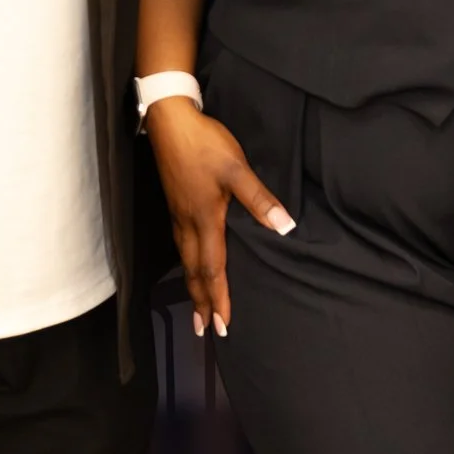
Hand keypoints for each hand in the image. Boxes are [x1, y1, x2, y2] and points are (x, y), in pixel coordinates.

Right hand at [144, 95, 292, 337]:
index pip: (213, 269)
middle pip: (195, 272)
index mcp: (205, 220)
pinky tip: (190, 265)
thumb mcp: (236, 168)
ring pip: (185, 261)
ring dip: (193, 287)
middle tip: (205, 332)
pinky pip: (181, 247)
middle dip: (201, 303)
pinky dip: (188, 266)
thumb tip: (285, 227)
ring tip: (196, 309)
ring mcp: (178, 214)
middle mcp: (188, 224)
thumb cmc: (204, 144)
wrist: (169, 121)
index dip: (219, 299)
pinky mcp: (175, 204)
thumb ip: (260, 199)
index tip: (222, 326)